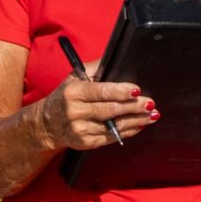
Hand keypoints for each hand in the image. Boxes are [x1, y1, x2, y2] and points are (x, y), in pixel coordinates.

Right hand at [41, 73, 157, 150]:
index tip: (136, 90)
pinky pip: (112, 137)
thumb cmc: (67, 96)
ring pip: (114, 126)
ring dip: (136, 120)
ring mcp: (81, 129)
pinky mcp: (87, 143)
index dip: (120, 91)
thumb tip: (118, 58)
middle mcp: (76, 111)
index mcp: (74, 92)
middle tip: (150, 103)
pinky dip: (129, 131)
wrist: (48, 124)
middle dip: (134, 107)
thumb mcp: (75, 77)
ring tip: (152, 114)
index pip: (101, 91)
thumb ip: (96, 67)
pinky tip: (140, 125)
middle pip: (111, 110)